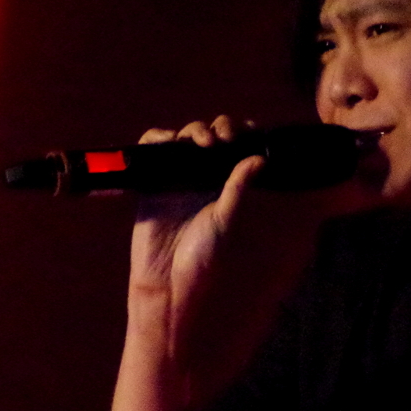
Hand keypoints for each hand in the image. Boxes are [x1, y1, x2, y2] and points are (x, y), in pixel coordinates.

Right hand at [127, 115, 263, 357]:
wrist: (168, 281)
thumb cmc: (204, 257)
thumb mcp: (226, 220)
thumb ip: (239, 188)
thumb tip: (258, 158)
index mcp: (226, 186)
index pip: (237, 148)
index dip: (242, 134)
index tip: (246, 134)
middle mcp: (203, 179)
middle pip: (212, 137)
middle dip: (220, 128)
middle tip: (222, 140)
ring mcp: (177, 178)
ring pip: (184, 138)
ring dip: (193, 131)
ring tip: (202, 142)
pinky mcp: (152, 181)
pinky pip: (152, 149)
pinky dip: (158, 137)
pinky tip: (169, 140)